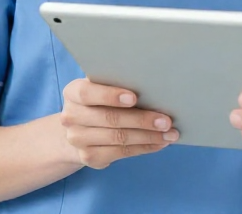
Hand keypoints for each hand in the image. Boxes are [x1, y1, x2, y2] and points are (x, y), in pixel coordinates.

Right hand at [60, 78, 177, 168]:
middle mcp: (71, 117)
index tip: (134, 98)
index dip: (111, 96)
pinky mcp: (89, 157)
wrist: (78, 129)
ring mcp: (78, 139)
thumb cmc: (99, 100)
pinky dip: (144, 147)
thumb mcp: (102, 87)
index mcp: (73, 93)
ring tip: (170, 133)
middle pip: (110, 119)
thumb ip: (117, 84)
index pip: (87, 93)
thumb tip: (154, 86)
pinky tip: (159, 143)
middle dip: (142, 120)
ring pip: (118, 138)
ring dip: (148, 136)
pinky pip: (121, 153)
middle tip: (166, 120)